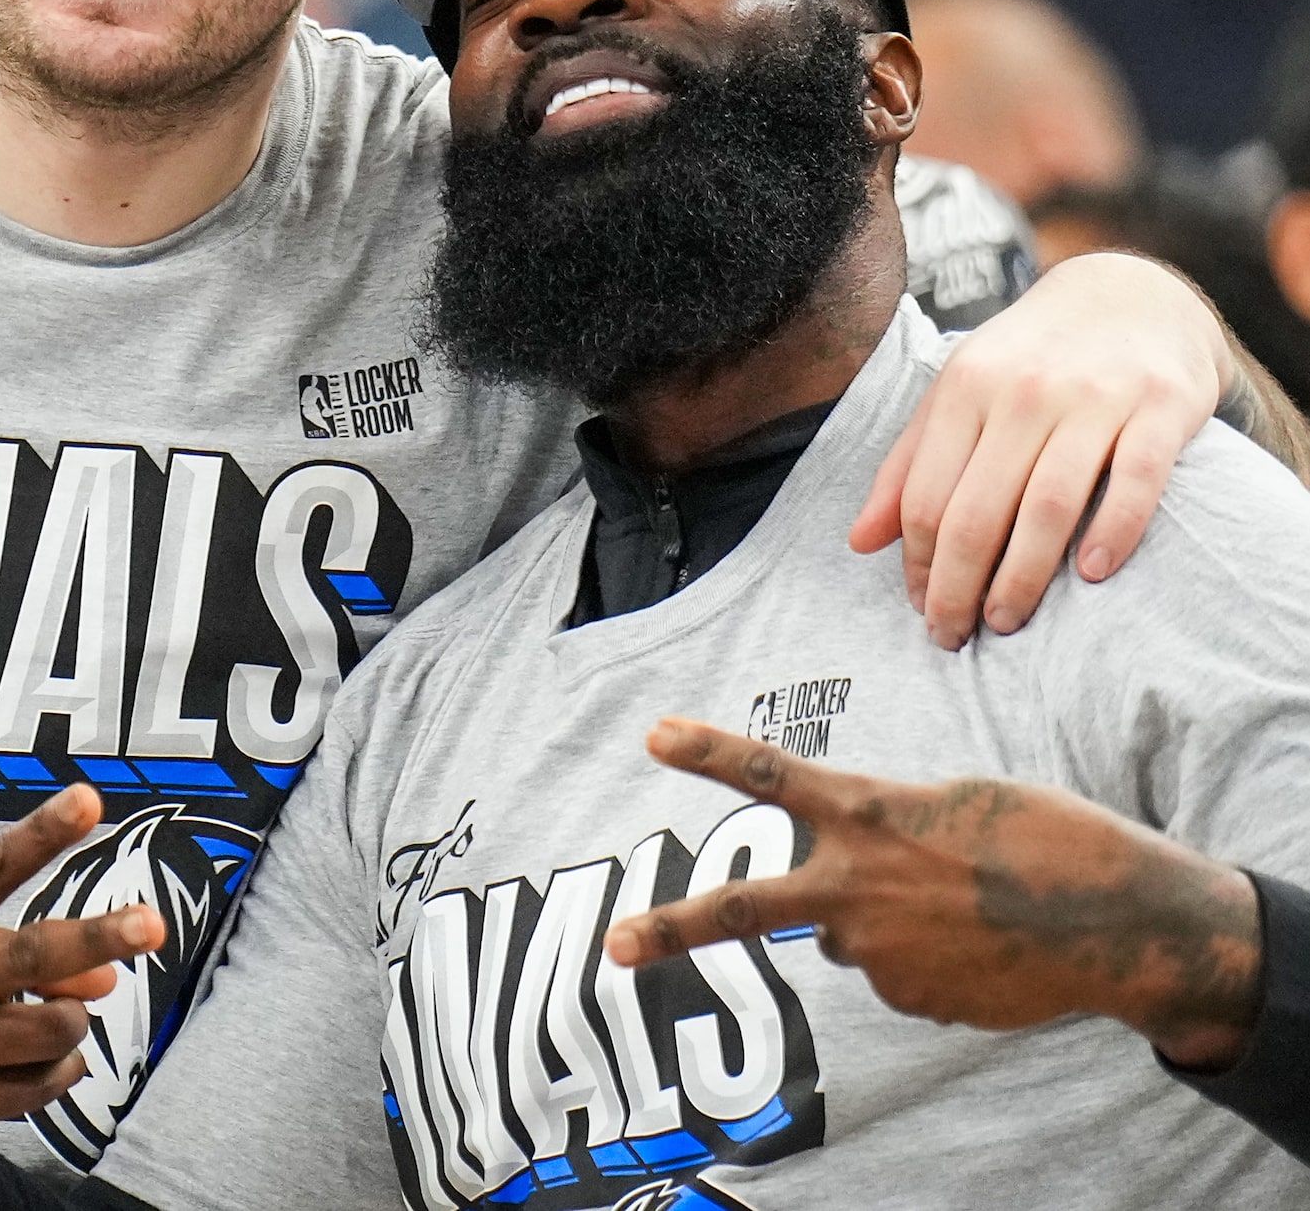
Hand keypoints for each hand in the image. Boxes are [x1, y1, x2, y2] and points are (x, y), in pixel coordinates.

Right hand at [0, 786, 167, 1210]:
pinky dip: (58, 1067)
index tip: (88, 799)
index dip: (41, 834)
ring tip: (51, 1011)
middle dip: (98, 937)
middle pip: (32, 956)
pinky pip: (45, 1084)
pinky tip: (35, 1058)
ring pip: (56, 1026)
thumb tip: (104, 974)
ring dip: (73, 1015)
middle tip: (151, 924)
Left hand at [604, 719, 1262, 1067]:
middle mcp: (857, 888)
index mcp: (871, 815)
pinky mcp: (912, 1001)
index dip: (710, 753)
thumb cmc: (1046, 840)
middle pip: (745, 910)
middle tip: (614, 947)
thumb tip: (852, 880)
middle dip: (673, 930)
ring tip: (966, 905)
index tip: (653, 734)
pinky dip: (928, 957)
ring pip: (848, 936)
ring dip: (886, 921)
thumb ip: (884, 829)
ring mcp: (880, 953)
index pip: (772, 776)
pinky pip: (897, 972)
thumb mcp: (957, 802)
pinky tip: (983, 945)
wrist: (1121, 924)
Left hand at [853, 252, 1222, 646]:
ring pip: (1046, 505)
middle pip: (977, 511)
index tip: (920, 607)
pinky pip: (1134, 481)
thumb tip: (859, 541)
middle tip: (954, 634)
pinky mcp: (1161, 408)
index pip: (925, 496)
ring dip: (1023, 577)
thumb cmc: (1030, 361)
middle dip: (957, 586)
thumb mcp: (958, 395)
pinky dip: (1111, 532)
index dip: (917, 563)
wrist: (1133, 296)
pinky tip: (1090, 576)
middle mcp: (1023, 392)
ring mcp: (1094, 399)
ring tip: (1006, 621)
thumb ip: (908, 465)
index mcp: (964, 389)